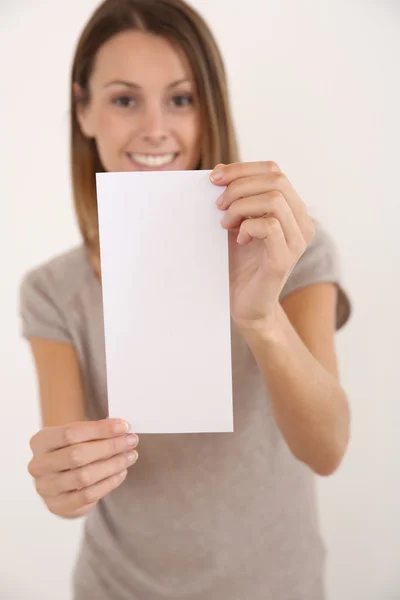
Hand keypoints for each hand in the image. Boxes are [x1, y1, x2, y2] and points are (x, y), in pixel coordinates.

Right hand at [28, 419, 138, 517]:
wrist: (58, 476)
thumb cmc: (70, 449)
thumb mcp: (76, 435)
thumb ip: (95, 431)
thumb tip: (122, 428)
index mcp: (41, 441)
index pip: (71, 433)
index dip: (100, 429)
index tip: (124, 426)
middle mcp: (38, 465)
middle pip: (77, 455)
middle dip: (110, 447)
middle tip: (131, 441)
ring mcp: (46, 488)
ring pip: (84, 477)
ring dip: (113, 465)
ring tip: (130, 456)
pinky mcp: (58, 506)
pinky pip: (88, 495)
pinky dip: (109, 483)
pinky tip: (121, 472)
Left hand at [210, 161, 314, 329]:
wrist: (245, 305)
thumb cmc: (240, 264)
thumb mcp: (236, 224)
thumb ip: (235, 199)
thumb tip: (218, 171)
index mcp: (293, 210)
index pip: (274, 171)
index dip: (243, 168)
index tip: (214, 178)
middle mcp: (302, 223)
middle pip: (277, 180)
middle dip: (240, 186)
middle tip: (218, 204)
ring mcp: (297, 241)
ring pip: (274, 200)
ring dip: (241, 207)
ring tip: (225, 223)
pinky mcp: (285, 259)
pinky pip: (270, 226)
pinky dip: (247, 227)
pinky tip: (239, 240)